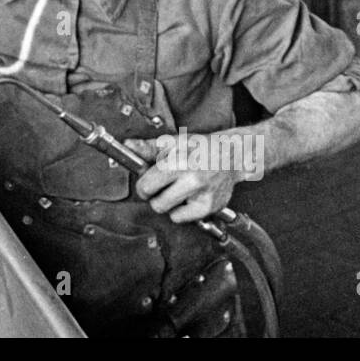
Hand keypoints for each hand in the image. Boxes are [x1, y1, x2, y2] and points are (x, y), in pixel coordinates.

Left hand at [128, 132, 244, 223]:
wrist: (232, 155)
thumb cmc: (201, 147)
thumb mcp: (175, 141)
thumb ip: (148, 147)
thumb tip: (128, 145)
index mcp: (179, 162)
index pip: (147, 187)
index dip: (143, 186)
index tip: (147, 182)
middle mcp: (192, 181)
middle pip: (157, 204)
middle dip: (154, 196)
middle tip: (163, 186)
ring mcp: (203, 196)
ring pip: (169, 213)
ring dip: (169, 204)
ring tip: (178, 189)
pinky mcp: (210, 208)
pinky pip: (183, 218)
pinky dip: (182, 211)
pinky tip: (189, 197)